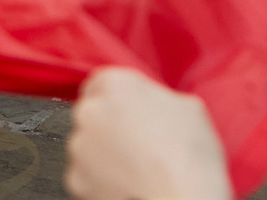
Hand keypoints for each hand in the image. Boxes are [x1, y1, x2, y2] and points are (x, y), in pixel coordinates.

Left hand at [65, 68, 231, 199]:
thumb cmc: (189, 160)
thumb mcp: (190, 109)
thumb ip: (161, 99)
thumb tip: (158, 106)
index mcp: (117, 85)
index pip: (101, 83)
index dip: (118, 101)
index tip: (128, 113)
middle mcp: (90, 112)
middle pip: (93, 113)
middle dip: (110, 126)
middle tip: (139, 143)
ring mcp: (79, 147)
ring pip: (88, 145)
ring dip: (104, 153)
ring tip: (137, 168)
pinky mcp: (76, 179)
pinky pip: (86, 174)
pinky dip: (101, 179)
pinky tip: (128, 183)